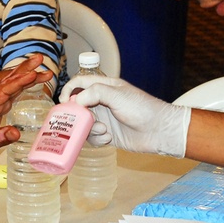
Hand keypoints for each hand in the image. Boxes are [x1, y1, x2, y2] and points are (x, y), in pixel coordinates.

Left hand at [0, 54, 51, 162]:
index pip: (4, 90)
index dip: (18, 82)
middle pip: (9, 81)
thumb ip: (0, 138)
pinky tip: (33, 81)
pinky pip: (13, 92)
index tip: (32, 75)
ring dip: (27, 76)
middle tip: (40, 59)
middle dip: (25, 69)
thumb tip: (16, 133)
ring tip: (43, 70)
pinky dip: (23, 86)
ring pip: (12, 85)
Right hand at [58, 76, 190, 156]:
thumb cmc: (142, 108)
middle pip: (78, 106)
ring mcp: (105, 119)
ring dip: (89, 129)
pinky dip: (97, 139)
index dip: (69, 90)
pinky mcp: (108, 135)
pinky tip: (109, 138)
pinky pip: (92, 138)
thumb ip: (95, 93)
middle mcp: (103, 102)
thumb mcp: (117, 95)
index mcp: (105, 87)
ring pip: (84, 124)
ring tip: (103, 130)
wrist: (159, 131)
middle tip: (80, 121)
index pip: (80, 83)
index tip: (64, 102)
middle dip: (76, 115)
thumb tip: (76, 101)